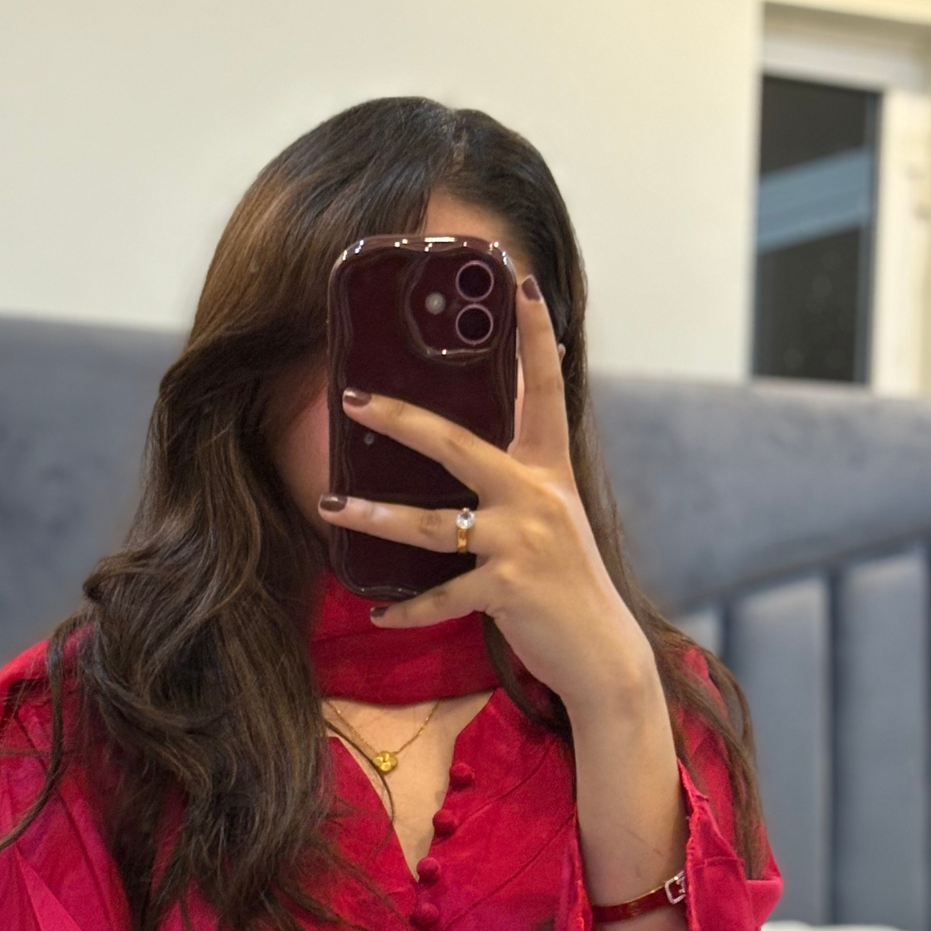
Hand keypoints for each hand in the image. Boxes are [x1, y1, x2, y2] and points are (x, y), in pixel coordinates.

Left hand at [319, 276, 661, 722]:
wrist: (599, 648)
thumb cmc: (564, 578)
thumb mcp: (550, 513)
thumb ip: (518, 473)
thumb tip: (476, 432)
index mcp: (548, 468)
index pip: (544, 386)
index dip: (534, 332)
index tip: (518, 281)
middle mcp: (537, 496)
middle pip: (458, 444)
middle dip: (401, 420)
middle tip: (352, 399)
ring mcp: (521, 543)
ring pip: (432, 524)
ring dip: (375, 518)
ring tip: (331, 507)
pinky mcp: (507, 589)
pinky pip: (441, 597)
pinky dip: (408, 608)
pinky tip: (379, 610)